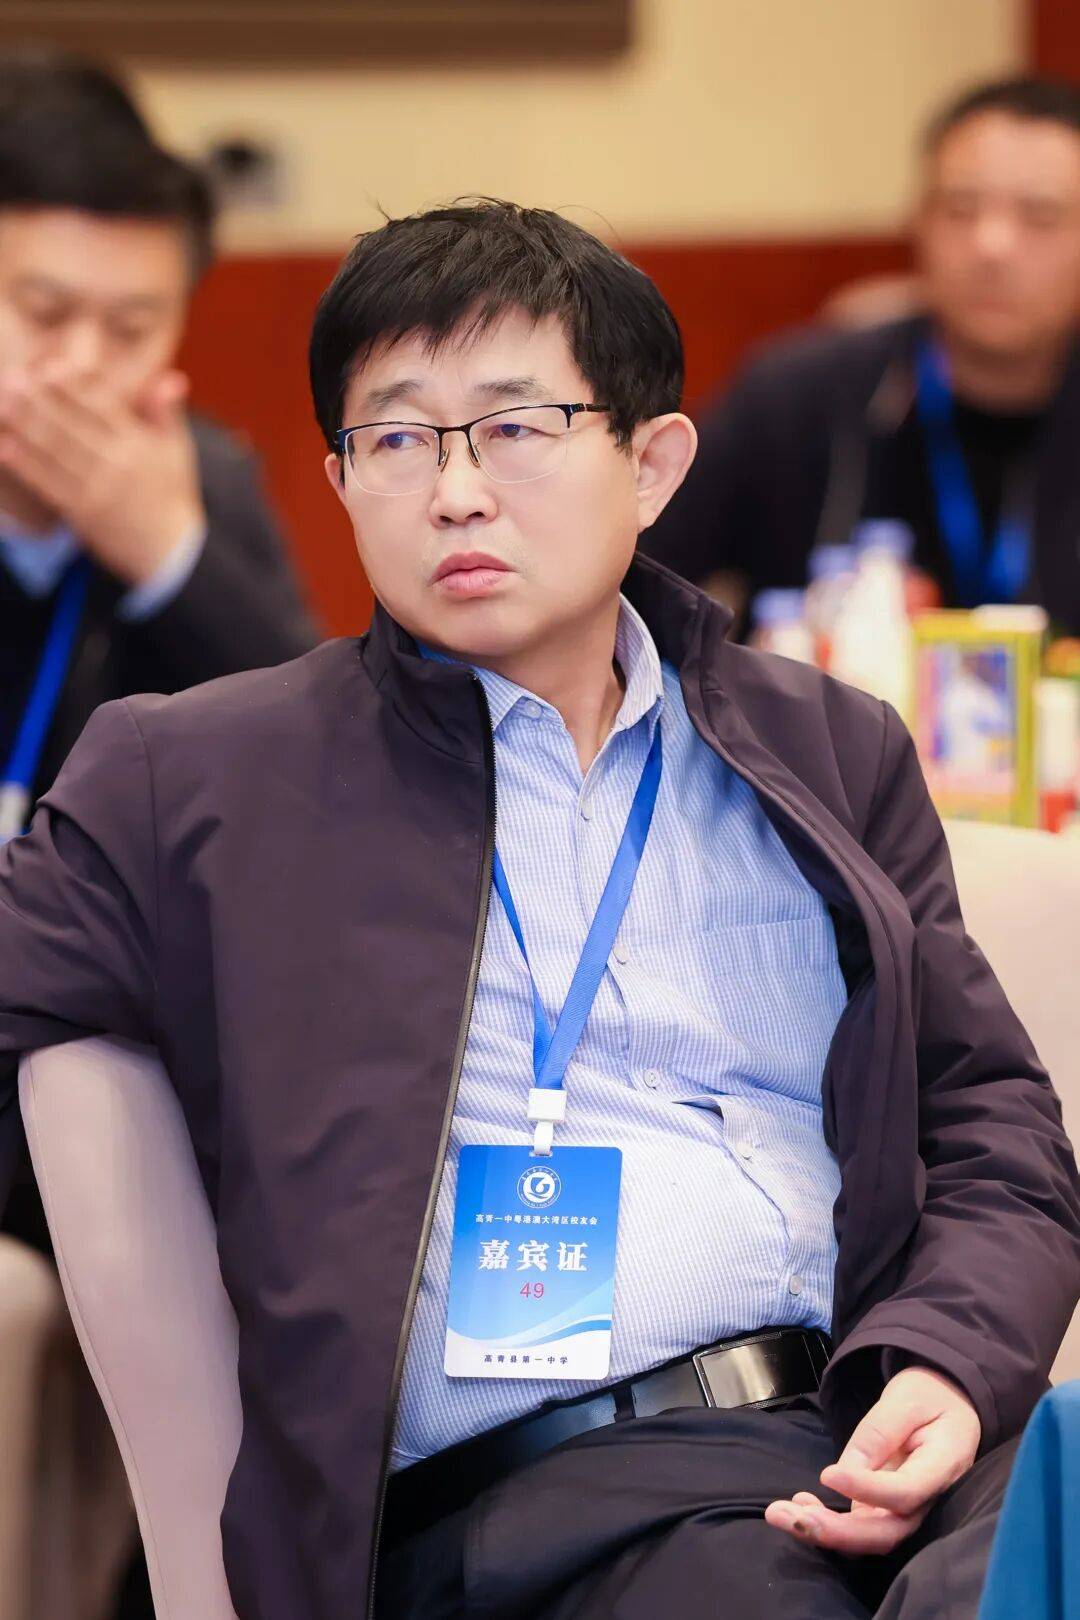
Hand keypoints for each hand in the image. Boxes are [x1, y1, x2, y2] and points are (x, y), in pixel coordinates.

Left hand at [0, 365, 204, 584]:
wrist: (173, 553)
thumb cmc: (173, 498)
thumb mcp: (178, 452)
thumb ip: (167, 413)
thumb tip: (171, 376)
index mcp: (139, 444)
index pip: (103, 406)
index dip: (75, 386)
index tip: (50, 367)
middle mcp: (118, 464)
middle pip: (72, 425)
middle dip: (40, 400)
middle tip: (12, 377)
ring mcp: (99, 489)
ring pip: (56, 451)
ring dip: (26, 426)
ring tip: (3, 403)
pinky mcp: (83, 514)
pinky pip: (49, 485)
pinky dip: (26, 466)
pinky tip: (5, 447)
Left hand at [764, 1365, 980, 1554]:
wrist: (944, 1401)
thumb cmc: (928, 1395)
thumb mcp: (905, 1400)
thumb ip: (878, 1434)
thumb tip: (843, 1473)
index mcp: (943, 1467)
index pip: (905, 1492)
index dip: (867, 1490)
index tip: (828, 1475)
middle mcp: (928, 1500)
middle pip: (886, 1532)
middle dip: (836, 1532)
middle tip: (788, 1515)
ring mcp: (906, 1509)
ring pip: (869, 1536)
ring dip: (823, 1530)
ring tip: (780, 1512)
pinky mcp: (886, 1508)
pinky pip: (860, 1524)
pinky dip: (828, 1520)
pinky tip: (800, 1506)